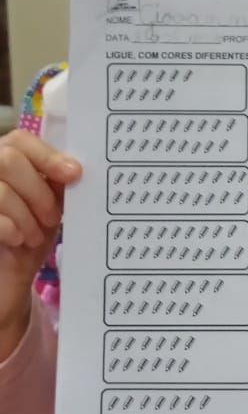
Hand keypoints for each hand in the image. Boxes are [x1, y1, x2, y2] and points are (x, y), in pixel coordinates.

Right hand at [0, 130, 81, 357]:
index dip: (47, 155)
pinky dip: (10, 229)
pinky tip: (17, 240)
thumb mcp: (48, 206)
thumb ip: (55, 184)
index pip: (20, 139)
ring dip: (26, 216)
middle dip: (37, 191)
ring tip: (33, 235)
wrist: (7, 274)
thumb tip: (73, 168)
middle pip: (8, 159)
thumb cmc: (28, 233)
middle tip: (53, 217)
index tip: (74, 174)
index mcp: (4, 157)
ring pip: (1, 191)